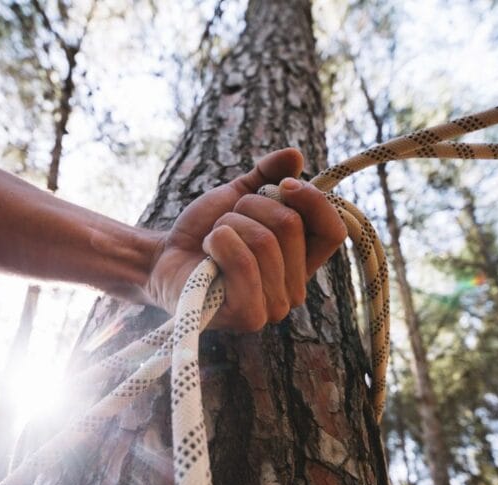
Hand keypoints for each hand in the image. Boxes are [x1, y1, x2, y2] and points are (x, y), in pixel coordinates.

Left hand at [145, 148, 346, 331]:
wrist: (164, 258)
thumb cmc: (206, 231)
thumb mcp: (238, 194)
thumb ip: (268, 175)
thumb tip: (295, 155)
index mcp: (302, 262)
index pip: (333, 230)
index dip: (313, 201)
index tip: (283, 185)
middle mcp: (295, 289)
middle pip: (291, 227)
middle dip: (250, 208)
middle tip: (227, 221)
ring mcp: (274, 307)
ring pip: (264, 242)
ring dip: (228, 226)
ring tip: (214, 239)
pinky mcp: (249, 316)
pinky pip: (244, 263)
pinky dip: (220, 243)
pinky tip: (207, 251)